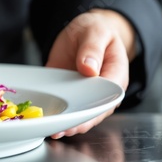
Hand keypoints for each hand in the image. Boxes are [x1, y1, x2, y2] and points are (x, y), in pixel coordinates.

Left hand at [45, 9, 134, 138]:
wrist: (85, 30)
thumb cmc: (96, 31)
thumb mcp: (95, 32)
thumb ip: (93, 49)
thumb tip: (89, 68)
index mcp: (115, 75)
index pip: (108, 96)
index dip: (95, 108)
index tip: (81, 114)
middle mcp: (102, 90)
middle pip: (94, 111)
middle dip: (79, 122)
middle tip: (62, 129)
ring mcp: (85, 93)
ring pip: (80, 113)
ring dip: (67, 124)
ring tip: (53, 131)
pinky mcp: (69, 92)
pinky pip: (65, 105)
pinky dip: (56, 113)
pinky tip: (45, 120)